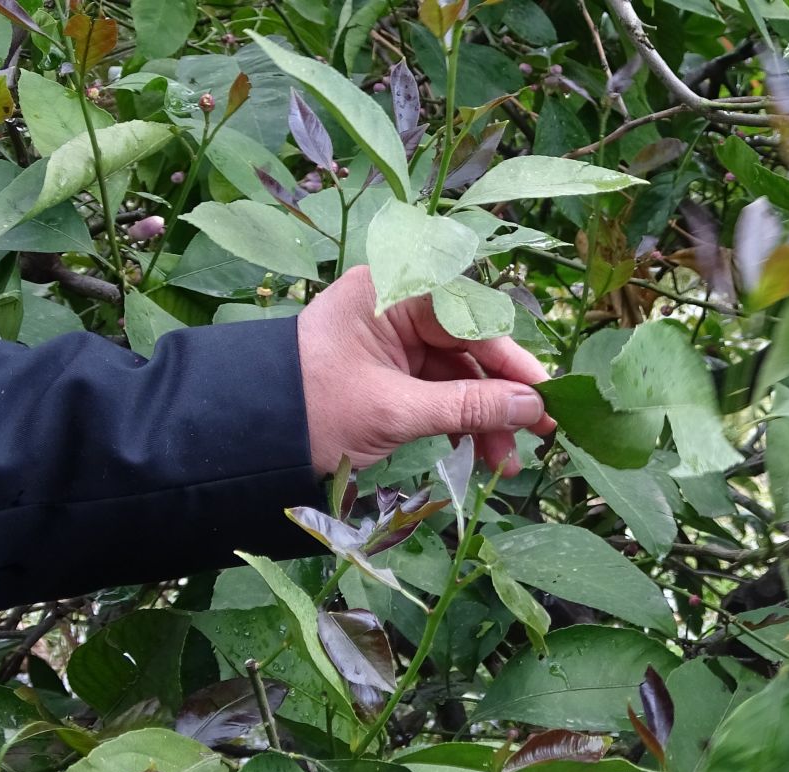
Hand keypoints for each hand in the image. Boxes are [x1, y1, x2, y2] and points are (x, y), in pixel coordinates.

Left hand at [297, 266, 554, 477]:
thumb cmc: (311, 411)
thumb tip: (533, 406)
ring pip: (458, 376)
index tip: (545, 396)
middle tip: (538, 435)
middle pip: (469, 348)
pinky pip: (439, 391)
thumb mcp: (396, 410)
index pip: (471, 319)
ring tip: (505, 463)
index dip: (512, 361)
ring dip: (484, 418)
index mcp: (391, 291)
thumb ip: (469, 407)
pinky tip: (479, 452)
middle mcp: (396, 307)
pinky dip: (460, 421)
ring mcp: (392, 341)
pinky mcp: (388, 373)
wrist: (243, 440)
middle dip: (500, 398)